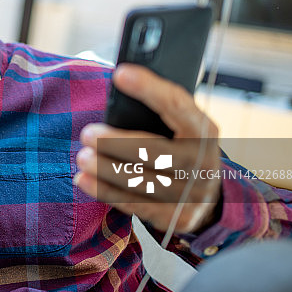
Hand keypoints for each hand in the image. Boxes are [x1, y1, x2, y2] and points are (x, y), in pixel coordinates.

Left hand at [74, 64, 221, 233]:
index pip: (178, 105)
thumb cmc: (180, 150)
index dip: (149, 88)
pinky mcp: (175, 218)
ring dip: (106, 170)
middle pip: (157, 153)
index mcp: (203, 131)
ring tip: (82, 157)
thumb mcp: (181, 128)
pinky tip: (84, 179)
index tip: (120, 74)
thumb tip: (117, 87)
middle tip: (87, 134)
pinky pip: (134, 204)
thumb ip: (158, 113)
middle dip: (117, 143)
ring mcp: (191, 194)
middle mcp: (202, 163)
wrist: (209, 198)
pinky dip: (105, 191)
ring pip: (142, 182)